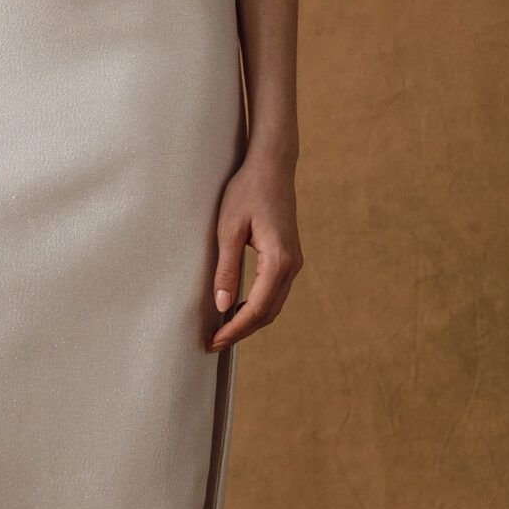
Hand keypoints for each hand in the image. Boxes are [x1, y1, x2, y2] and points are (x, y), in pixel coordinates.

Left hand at [207, 146, 300, 349]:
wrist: (272, 166)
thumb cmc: (247, 191)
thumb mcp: (228, 229)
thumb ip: (227, 269)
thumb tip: (222, 305)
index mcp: (279, 260)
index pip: (257, 308)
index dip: (235, 329)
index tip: (213, 341)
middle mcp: (292, 265)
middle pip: (268, 313)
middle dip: (241, 330)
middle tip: (214, 342)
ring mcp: (294, 262)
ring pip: (274, 305)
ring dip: (250, 321)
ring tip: (223, 330)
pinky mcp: (290, 257)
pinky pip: (275, 291)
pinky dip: (258, 306)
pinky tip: (238, 308)